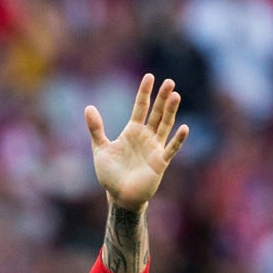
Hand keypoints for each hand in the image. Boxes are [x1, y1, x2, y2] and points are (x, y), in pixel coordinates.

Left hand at [85, 75, 188, 209]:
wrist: (119, 196)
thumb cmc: (111, 174)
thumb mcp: (100, 149)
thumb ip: (96, 129)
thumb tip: (88, 107)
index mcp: (132, 131)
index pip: (140, 107)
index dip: (144, 92)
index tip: (149, 76)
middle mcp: (146, 137)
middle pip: (156, 113)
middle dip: (162, 98)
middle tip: (169, 82)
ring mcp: (154, 148)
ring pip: (165, 126)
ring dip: (170, 112)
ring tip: (175, 95)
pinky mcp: (160, 162)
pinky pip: (171, 149)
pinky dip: (177, 140)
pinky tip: (184, 128)